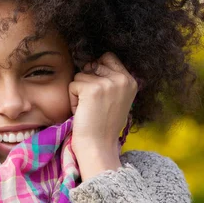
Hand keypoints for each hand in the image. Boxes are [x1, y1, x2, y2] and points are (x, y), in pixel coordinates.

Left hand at [68, 52, 137, 178]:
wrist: (98, 145)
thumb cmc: (104, 125)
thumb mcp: (118, 99)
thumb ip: (112, 80)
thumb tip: (92, 62)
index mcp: (131, 80)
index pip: (108, 56)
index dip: (97, 70)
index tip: (97, 92)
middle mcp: (122, 79)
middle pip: (92, 65)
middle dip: (87, 82)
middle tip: (94, 104)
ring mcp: (108, 83)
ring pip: (81, 75)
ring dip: (79, 92)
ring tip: (88, 109)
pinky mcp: (92, 89)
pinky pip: (73, 85)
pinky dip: (73, 99)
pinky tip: (82, 112)